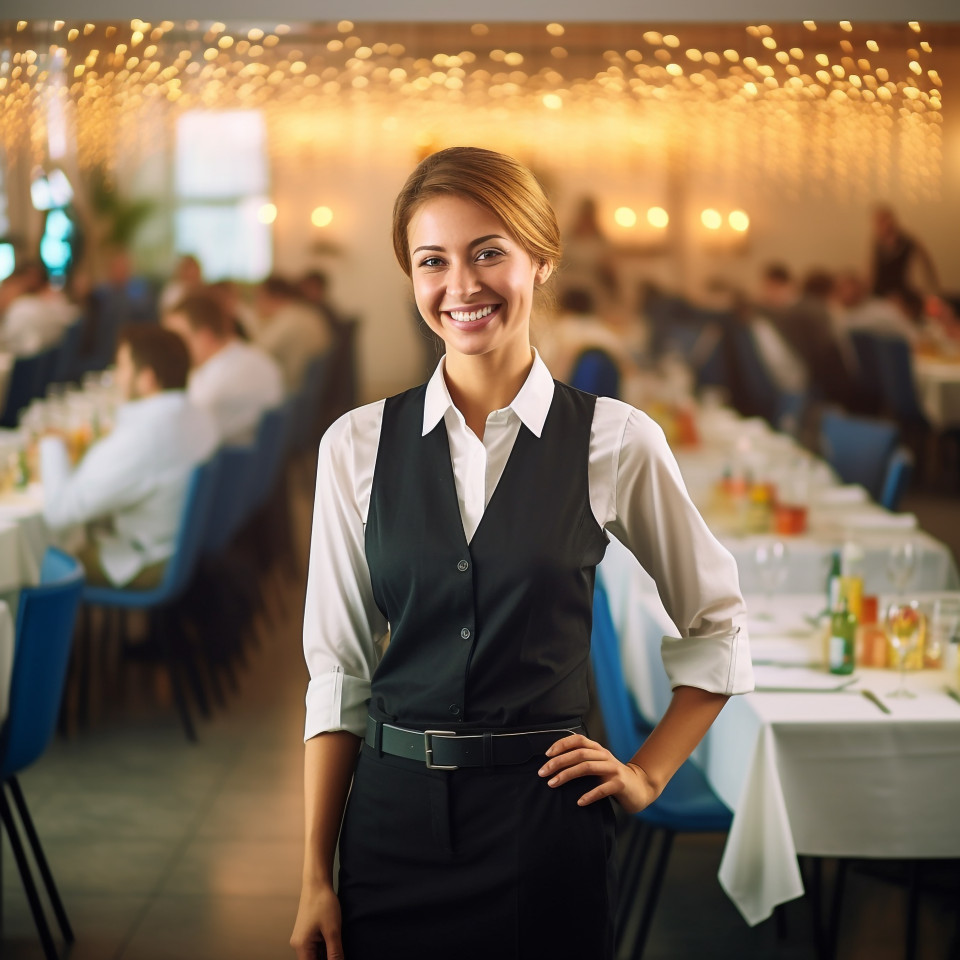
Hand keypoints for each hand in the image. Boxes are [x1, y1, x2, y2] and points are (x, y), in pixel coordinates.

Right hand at [290, 882, 343, 959]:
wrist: (317, 883)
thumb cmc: (323, 903)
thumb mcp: (333, 931)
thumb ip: (335, 953)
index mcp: (302, 947)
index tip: (338, 959)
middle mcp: (299, 945)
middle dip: (327, 959)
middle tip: (340, 952)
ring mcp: (302, 939)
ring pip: (316, 955)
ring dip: (327, 954)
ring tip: (337, 944)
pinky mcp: (307, 933)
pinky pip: (316, 947)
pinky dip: (326, 948)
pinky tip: (335, 943)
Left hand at [538, 734, 659, 814]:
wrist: (639, 787)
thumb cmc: (612, 777)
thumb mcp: (598, 764)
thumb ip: (582, 760)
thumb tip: (554, 763)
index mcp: (598, 749)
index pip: (578, 740)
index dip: (561, 744)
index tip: (546, 754)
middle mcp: (605, 756)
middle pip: (578, 754)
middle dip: (558, 762)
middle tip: (542, 772)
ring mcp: (613, 769)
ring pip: (587, 768)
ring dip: (567, 775)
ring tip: (552, 784)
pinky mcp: (620, 784)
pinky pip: (602, 789)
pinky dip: (589, 795)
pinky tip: (579, 802)